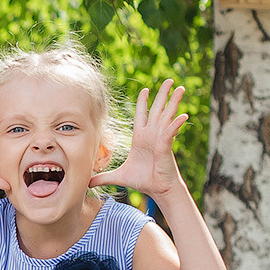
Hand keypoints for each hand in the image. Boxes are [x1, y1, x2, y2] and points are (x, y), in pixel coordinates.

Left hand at [93, 81, 188, 199]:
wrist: (157, 190)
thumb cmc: (142, 181)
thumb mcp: (119, 177)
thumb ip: (103, 177)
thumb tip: (87, 183)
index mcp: (141, 138)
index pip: (142, 115)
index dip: (143, 102)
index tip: (145, 89)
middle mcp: (152, 135)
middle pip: (157, 110)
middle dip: (162, 94)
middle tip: (169, 80)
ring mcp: (160, 139)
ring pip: (167, 116)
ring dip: (173, 101)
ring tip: (180, 88)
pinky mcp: (166, 147)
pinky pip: (171, 132)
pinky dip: (176, 124)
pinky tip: (183, 115)